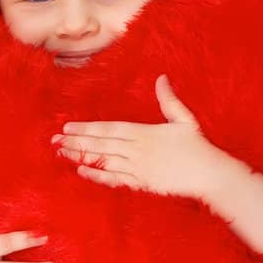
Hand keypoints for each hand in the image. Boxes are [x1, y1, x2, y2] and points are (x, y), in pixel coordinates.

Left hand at [50, 75, 239, 200]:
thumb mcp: (184, 119)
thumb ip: (169, 100)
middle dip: (75, 142)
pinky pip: (114, 180)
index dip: (86, 128)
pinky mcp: (141, 183)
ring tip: (61, 153)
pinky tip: (81, 171)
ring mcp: (138, 168)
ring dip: (81, 157)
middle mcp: (137, 150)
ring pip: (103, 161)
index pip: (108, 129)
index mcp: (144, 132)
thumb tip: (162, 78)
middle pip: (100, 145)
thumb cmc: (197, 147)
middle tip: (54, 140)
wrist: (208, 174)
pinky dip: (97, 176)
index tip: (67, 126)